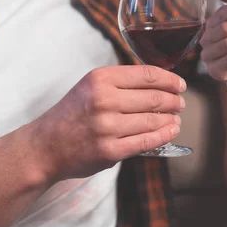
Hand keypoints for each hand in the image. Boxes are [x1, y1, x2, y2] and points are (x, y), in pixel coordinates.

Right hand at [30, 65, 185, 181]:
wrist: (46, 146)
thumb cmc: (72, 113)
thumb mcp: (91, 85)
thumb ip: (121, 82)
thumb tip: (159, 82)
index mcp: (101, 79)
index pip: (147, 75)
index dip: (170, 80)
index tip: (180, 84)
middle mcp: (105, 100)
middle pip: (154, 98)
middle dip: (173, 101)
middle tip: (180, 103)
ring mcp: (108, 127)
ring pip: (153, 120)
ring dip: (171, 119)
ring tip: (176, 119)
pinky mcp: (110, 150)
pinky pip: (146, 141)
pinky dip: (164, 135)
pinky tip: (171, 131)